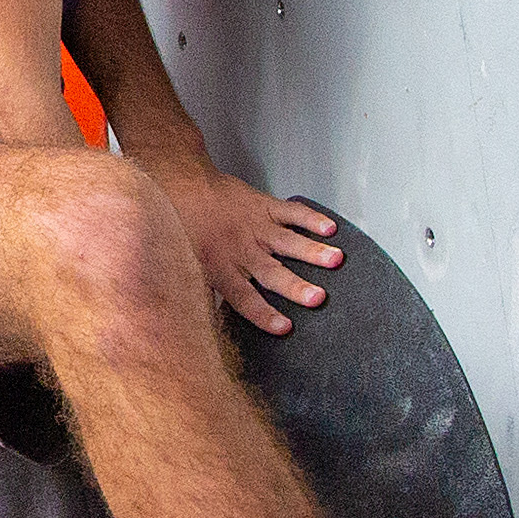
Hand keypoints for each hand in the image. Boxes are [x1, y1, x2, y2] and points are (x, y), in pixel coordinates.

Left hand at [149, 157, 335, 333]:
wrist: (183, 187)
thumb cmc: (186, 230)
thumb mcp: (187, 267)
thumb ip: (202, 296)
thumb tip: (204, 331)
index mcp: (220, 269)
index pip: (243, 298)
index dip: (263, 314)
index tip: (284, 328)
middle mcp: (240, 250)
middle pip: (271, 272)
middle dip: (295, 286)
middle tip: (317, 297)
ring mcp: (255, 227)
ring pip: (287, 241)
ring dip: (312, 251)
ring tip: (335, 260)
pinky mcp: (264, 206)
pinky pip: (291, 212)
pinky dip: (311, 219)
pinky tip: (329, 228)